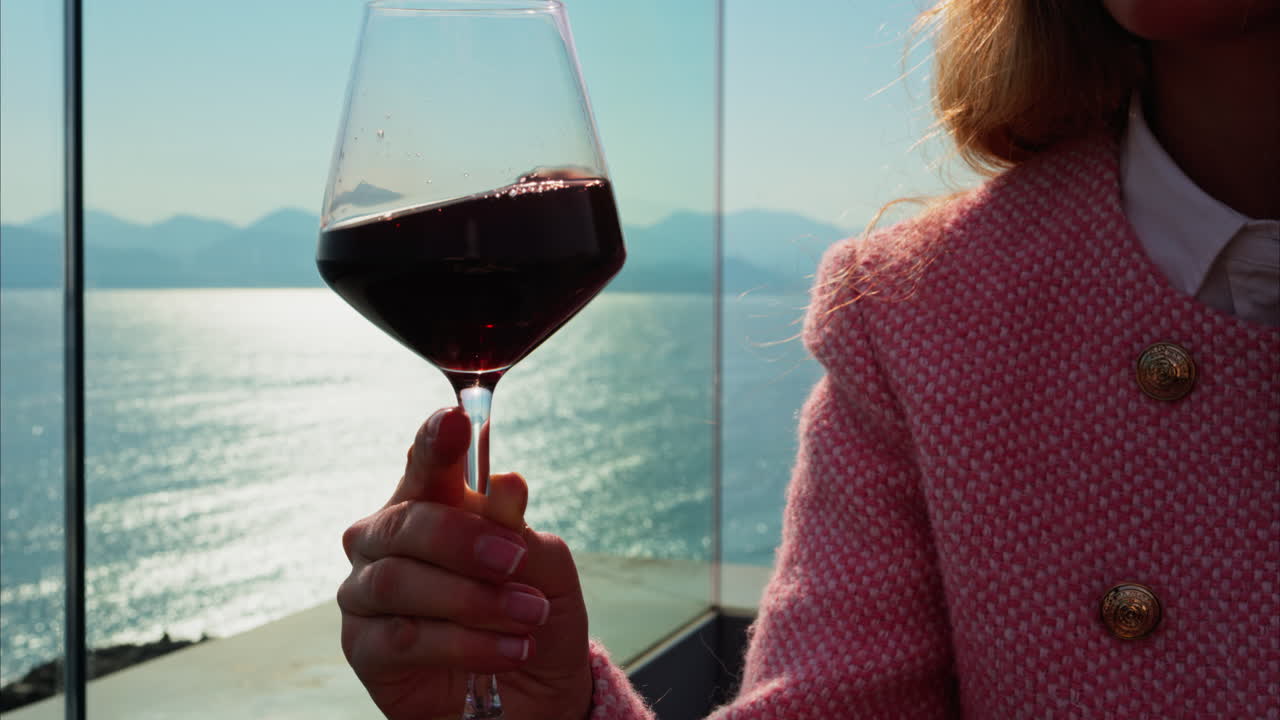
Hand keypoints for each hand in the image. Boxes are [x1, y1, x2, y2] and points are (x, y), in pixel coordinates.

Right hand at [338, 407, 592, 719]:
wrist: (533, 691)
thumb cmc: (532, 614)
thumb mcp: (545, 568)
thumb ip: (518, 529)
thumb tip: (506, 484)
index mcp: (430, 502)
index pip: (425, 462)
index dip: (435, 442)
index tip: (455, 422)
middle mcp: (387, 539)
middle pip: (407, 521)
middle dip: (466, 540)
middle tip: (515, 562)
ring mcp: (367, 592)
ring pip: (399, 581)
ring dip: (473, 600)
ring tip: (527, 616)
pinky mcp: (364, 647)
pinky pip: (403, 637)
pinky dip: (464, 643)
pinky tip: (508, 649)